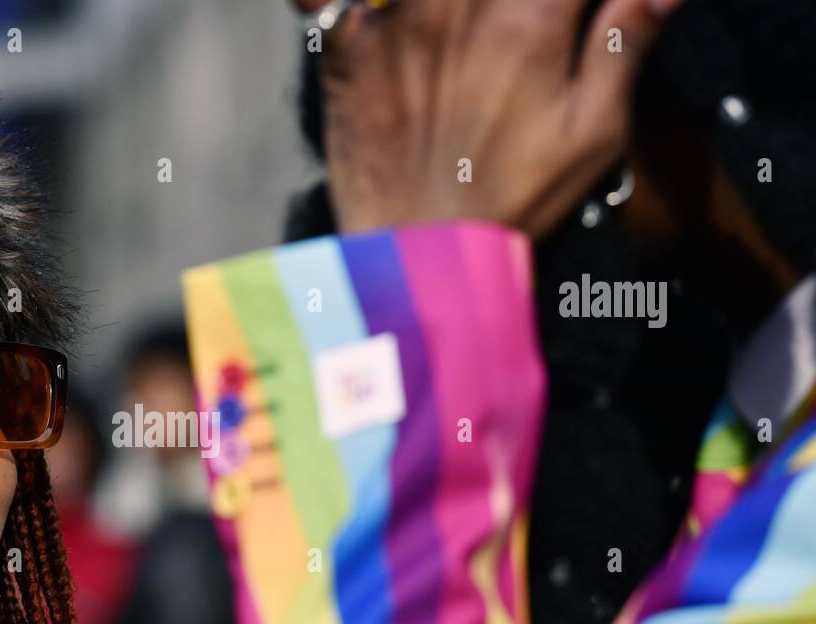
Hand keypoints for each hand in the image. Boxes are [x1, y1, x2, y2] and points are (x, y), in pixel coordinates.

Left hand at [296, 0, 685, 238]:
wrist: (414, 256)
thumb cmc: (512, 200)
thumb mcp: (592, 134)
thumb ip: (625, 42)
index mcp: (530, 18)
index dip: (570, 1)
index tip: (568, 16)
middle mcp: (460, 4)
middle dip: (518, 6)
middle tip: (520, 31)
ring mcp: (397, 19)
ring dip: (455, 8)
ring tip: (469, 38)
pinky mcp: (347, 44)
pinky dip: (341, 0)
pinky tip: (378, 17)